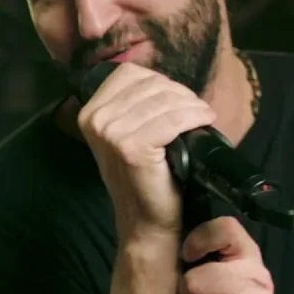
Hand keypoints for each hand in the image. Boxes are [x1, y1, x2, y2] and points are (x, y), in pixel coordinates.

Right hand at [75, 63, 216, 238]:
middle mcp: (95, 120)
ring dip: (192, 106)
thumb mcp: (126, 134)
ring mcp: (111, 134)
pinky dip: (194, 118)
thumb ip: (133, 105)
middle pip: (150, 84)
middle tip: (195, 112)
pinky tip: (204, 122)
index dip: (160, 81)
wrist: (146, 219)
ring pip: (164, 100)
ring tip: (202, 118)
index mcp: (89, 112)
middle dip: (180, 94)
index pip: (129, 74)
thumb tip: (164, 81)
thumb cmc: (142, 177)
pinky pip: (172, 120)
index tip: (177, 100)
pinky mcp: (132, 148)